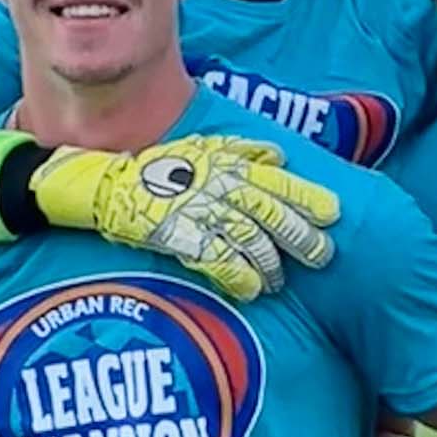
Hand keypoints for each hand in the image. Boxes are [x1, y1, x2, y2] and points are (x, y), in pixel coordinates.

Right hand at [34, 137, 338, 302]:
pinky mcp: (177, 235)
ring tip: (280, 281)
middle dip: (300, 235)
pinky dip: (238, 276)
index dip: (306, 197)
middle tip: (323, 255)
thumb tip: (279, 154)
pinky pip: (217, 259)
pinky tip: (252, 291)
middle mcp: (216, 185)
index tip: (333, 212)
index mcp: (224, 164)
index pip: (275, 180)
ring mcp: (197, 211)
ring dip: (270, 262)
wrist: (103, 184)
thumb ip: (240, 150)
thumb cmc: (153, 169)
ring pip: (248, 238)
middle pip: (270, 211)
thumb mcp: (198, 146)